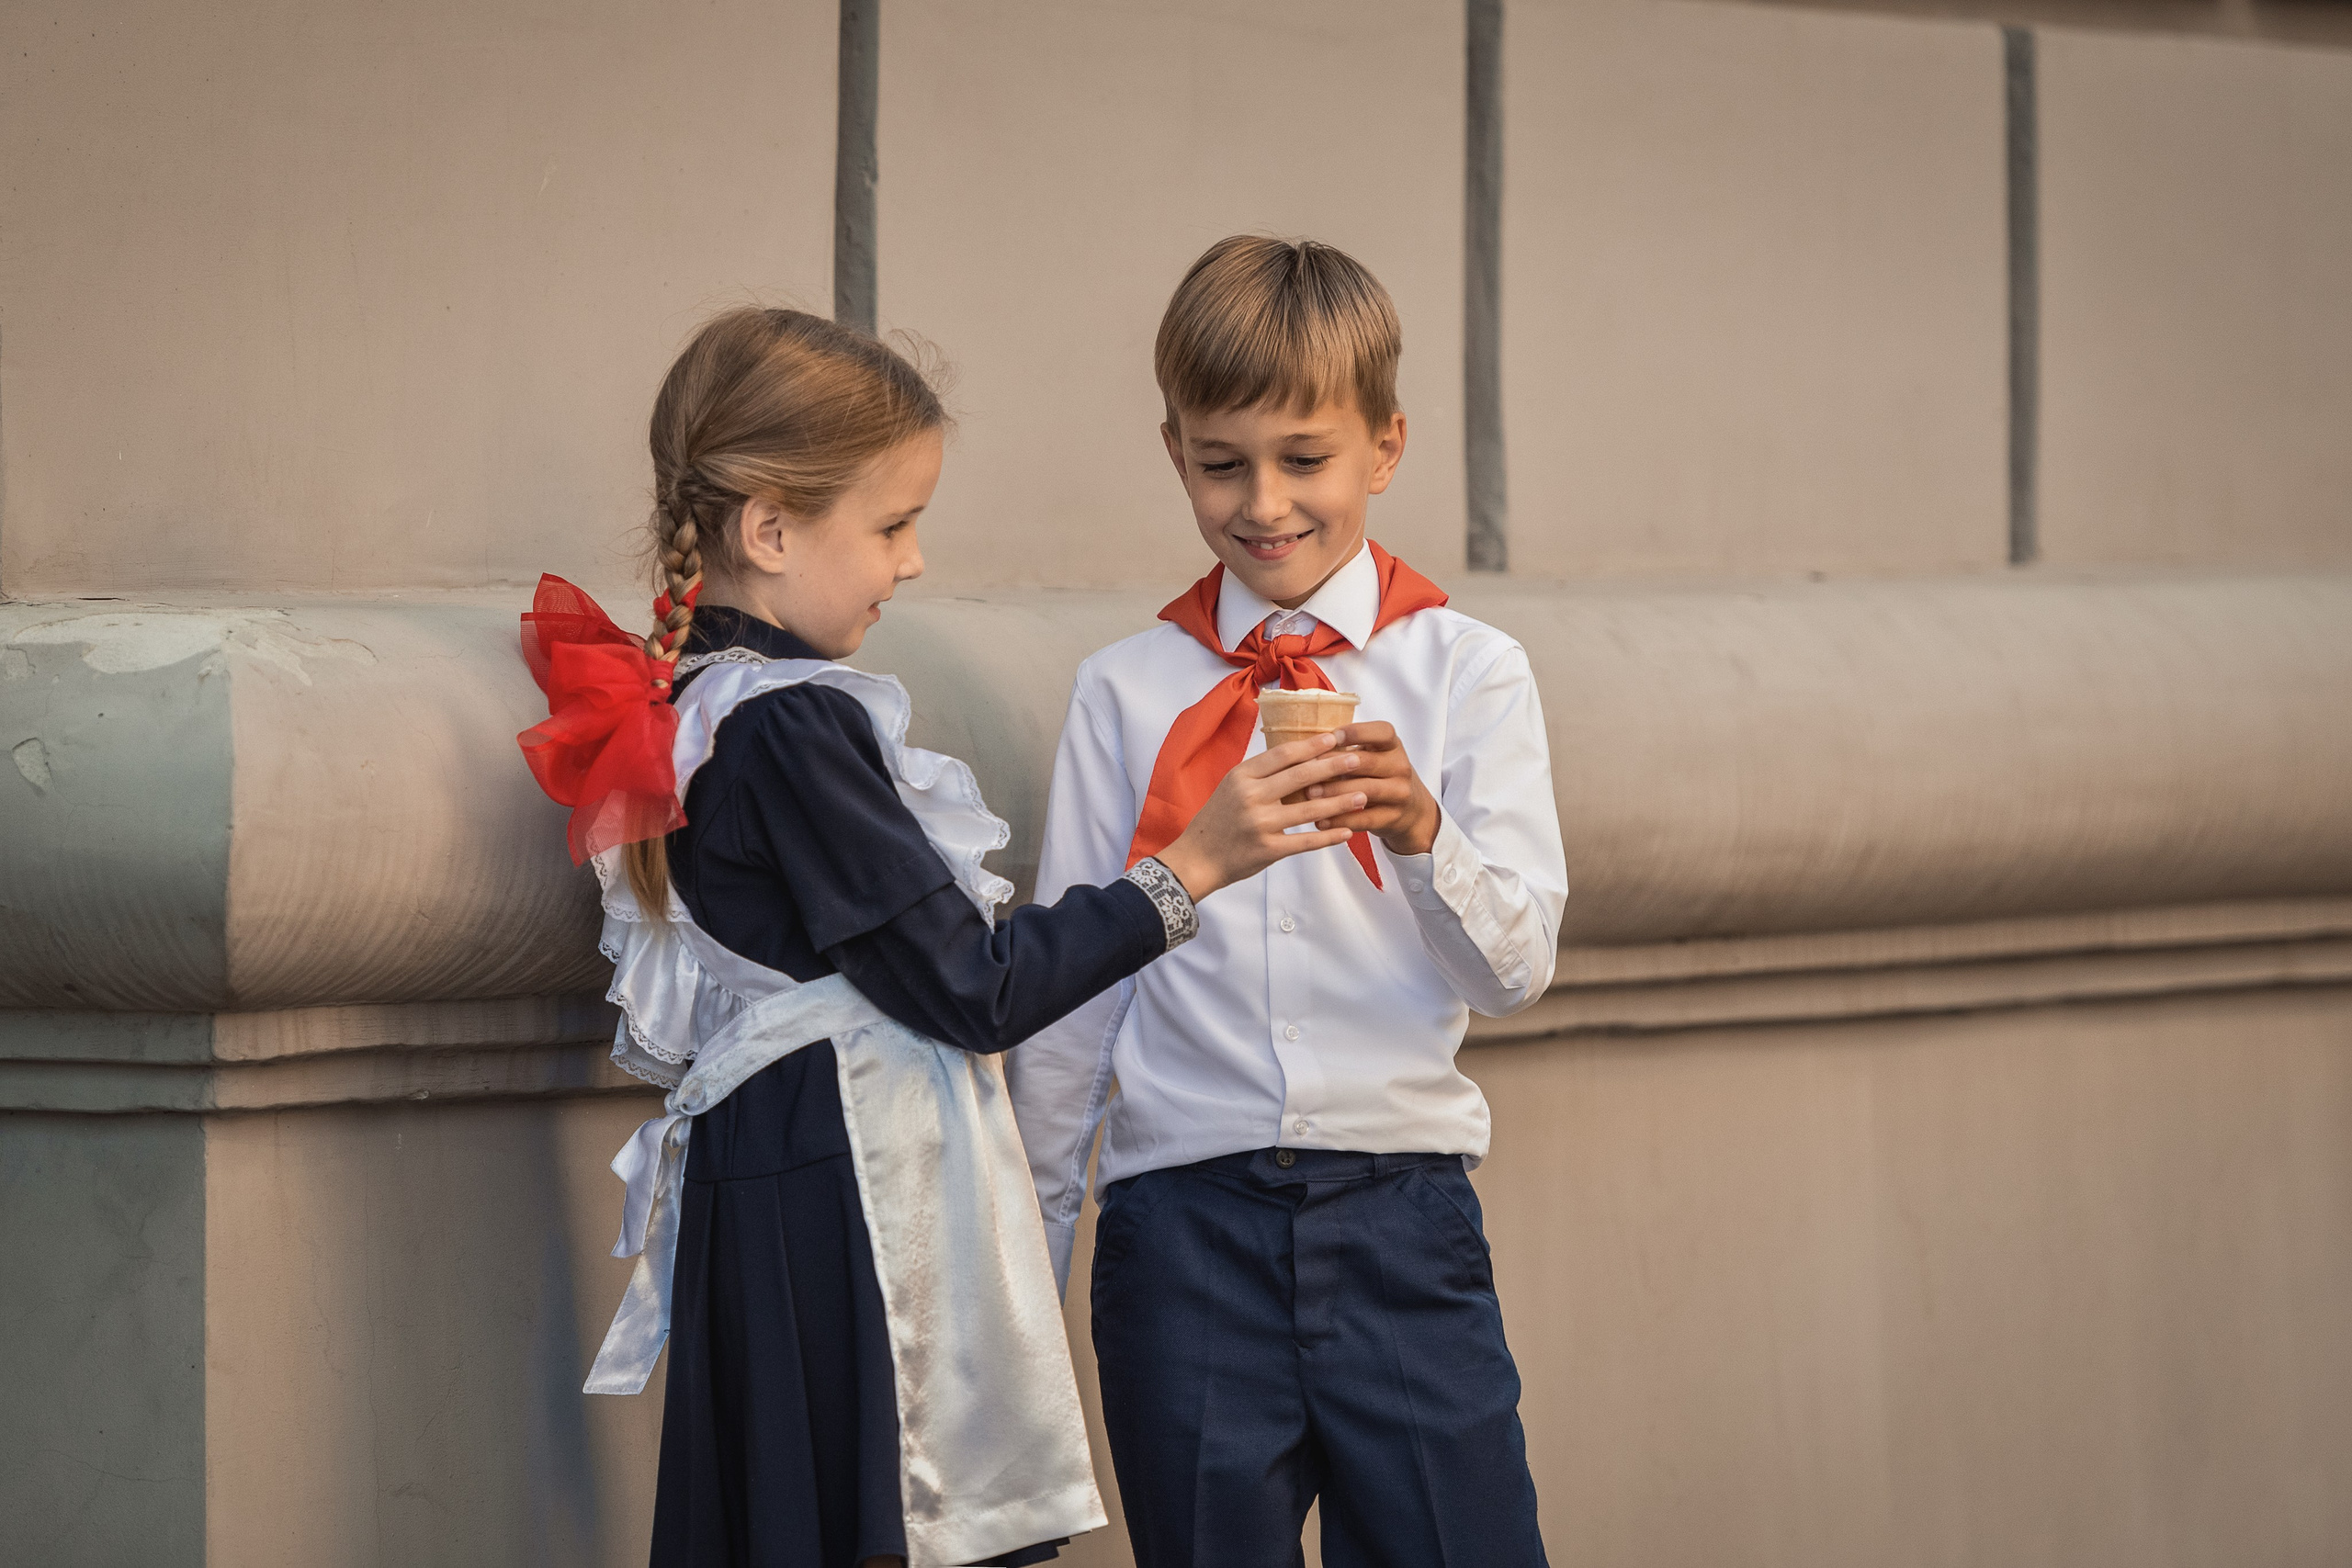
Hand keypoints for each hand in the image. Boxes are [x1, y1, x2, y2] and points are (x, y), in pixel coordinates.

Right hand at [1153, 733, 1369, 900]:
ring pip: (1309, 809)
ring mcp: (1260, 824)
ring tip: (1362, 795)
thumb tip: (1298, 755)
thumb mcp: (1231, 786)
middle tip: (1357, 759)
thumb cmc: (1217, 819)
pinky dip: (1329, 836)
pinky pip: (1306, 841)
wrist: (1197, 858)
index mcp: (1242, 776)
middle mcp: (1251, 797)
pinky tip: (1347, 832)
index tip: (1335, 737)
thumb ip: (1260, 774)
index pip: (1283, 755)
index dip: (1311, 745)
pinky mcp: (1268, 849)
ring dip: (1340, 802)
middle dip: (1333, 766)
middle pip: (1300, 776)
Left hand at [1302, 722, 1439, 855]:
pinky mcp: (1393, 818)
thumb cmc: (1379, 776)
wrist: (1411, 810)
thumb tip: (1307, 746)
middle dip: (1334, 765)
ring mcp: (1400, 793)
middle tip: (1307, 770)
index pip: (1382, 732)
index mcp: (1393, 746)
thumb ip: (1348, 750)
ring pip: (1365, 791)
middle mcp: (1400, 767)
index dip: (1357, 732)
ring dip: (1335, 793)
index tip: (1332, 736)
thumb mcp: (1373, 756)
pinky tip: (1320, 821)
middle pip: (1367, 762)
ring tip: (1310, 794)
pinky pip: (1364, 820)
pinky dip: (1340, 820)